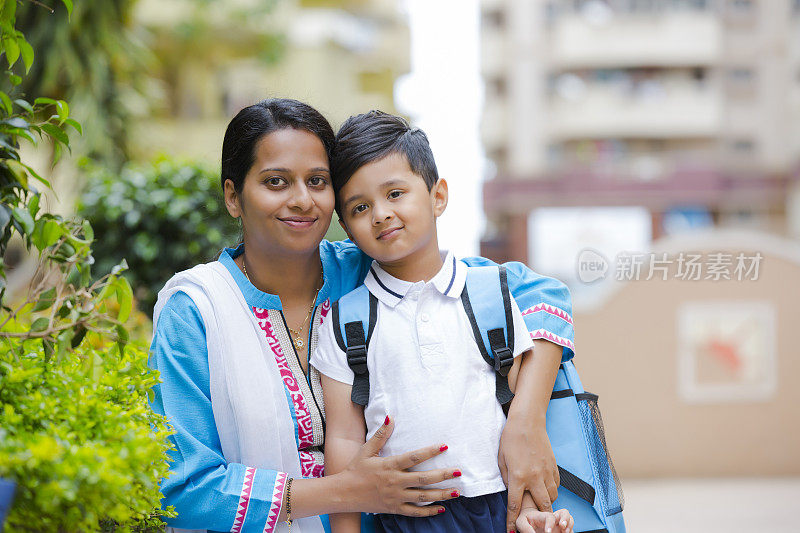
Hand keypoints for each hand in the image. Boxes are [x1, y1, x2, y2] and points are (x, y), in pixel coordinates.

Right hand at [338, 415, 460, 516]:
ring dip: (441, 494)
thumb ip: (380, 435)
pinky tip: (442, 508)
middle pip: (423, 479)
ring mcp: (395, 497)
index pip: (413, 457)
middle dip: (442, 475)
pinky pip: (414, 512)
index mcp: (389, 465)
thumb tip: (390, 417)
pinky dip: (428, 511)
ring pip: (422, 497)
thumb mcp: (366, 450)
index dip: (430, 451)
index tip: (444, 446)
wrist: (343, 494)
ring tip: (457, 491)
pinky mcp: (394, 508)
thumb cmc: (355, 469)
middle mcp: (394, 482)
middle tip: (458, 471)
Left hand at [499, 423, 558, 530]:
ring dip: (546, 502)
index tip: (511, 529)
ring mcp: (546, 472)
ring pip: (552, 497)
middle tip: (535, 519)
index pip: (515, 505)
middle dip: (539, 516)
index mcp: (518, 476)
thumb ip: (506, 478)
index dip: (512, 520)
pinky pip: (556, 485)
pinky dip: (552, 490)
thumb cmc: (511, 438)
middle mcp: (534, 477)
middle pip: (542, 506)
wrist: (527, 421)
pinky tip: (545, 487)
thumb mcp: (502, 460)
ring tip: (539, 501)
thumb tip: (511, 491)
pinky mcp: (554, 466)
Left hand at [516, 507, 573, 532]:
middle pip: (565, 513)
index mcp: (543, 515)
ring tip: (565, 532)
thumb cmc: (524, 520)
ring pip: (570, 520)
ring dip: (570, 525)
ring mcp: (558, 524)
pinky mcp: (561, 530)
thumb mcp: (521, 523)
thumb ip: (526, 529)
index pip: (550, 516)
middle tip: (562, 528)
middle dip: (566, 519)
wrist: (528, 520)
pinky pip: (570, 529)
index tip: (548, 532)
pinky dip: (570, 531)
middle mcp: (553, 518)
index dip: (550, 523)